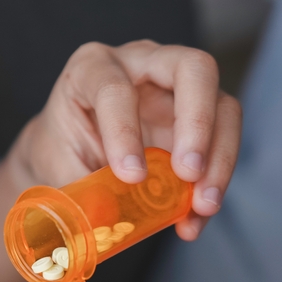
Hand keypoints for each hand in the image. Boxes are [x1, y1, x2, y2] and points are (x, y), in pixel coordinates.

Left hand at [7, 40, 241, 239]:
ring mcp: (177, 86)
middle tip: (188, 173)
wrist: (67, 153)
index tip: (131, 176)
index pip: (114, 88)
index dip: (124, 132)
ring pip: (222, 105)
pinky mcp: (201, 114)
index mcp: (91, 67)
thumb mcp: (57, 165)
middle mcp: (141, 63)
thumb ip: (82, 187)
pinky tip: (197, 215)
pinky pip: (224, 140)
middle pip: (192, 68)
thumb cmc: (60, 150)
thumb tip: (108, 217)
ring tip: (202, 205)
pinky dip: (216, 180)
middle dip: (196, 122)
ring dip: (219, 158)